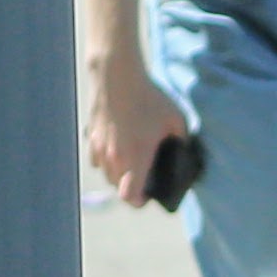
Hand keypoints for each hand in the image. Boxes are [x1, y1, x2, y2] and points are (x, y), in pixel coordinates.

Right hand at [84, 45, 194, 208]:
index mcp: (136, 157)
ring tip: (130, 163)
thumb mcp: (176, 119)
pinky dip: (104, 159)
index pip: (129, 196)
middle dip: (128, 186)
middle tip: (143, 178)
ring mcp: (100, 146)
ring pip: (105, 172)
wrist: (116, 76)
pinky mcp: (91, 135)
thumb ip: (182, 139)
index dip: (139, 201)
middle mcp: (114, 157)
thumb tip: (185, 149)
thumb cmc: (148, 98)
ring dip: (116, 173)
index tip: (147, 197)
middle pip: (116, 186)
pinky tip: (116, 146)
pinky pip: (96, 157)